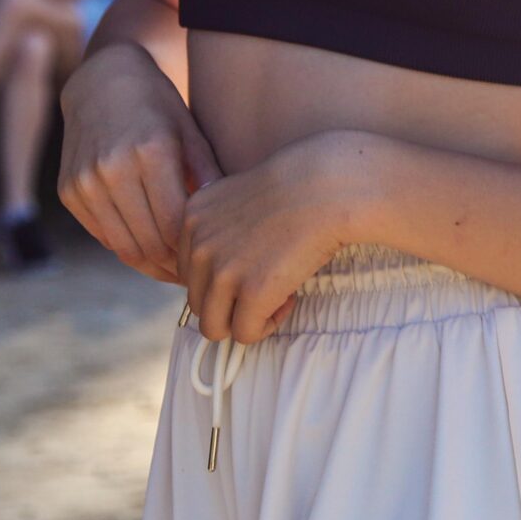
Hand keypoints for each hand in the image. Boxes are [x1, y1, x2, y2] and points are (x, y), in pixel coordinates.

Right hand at [58, 43, 221, 281]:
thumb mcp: (191, 131)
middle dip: (173, 265)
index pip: (173, 223)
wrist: (102, 81)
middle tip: (198, 277)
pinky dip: (126, 248)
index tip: (212, 262)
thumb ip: (207, 175)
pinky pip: (102, 235)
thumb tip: (224, 222)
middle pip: (147, 240)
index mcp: (150, 152)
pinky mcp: (69, 192)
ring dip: (150, 264)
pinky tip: (151, 253)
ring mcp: (84, 182)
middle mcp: (111, 169)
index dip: (192, 251)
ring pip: (122, 245)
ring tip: (177, 271)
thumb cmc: (159, 105)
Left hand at [179, 130, 373, 344]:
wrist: (331, 187)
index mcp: (193, 217)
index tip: (257, 260)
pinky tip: (289, 298)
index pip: (189, 271)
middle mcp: (199, 246)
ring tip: (276, 295)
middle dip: (233, 300)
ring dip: (245, 318)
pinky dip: (267, 324)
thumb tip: (222, 266)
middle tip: (270, 280)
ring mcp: (222, 271)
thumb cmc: (301, 185)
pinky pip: (245, 334)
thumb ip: (221, 224)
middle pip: (198, 301)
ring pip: (214, 326)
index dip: (224, 275)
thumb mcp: (242, 193)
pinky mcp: (252, 292)